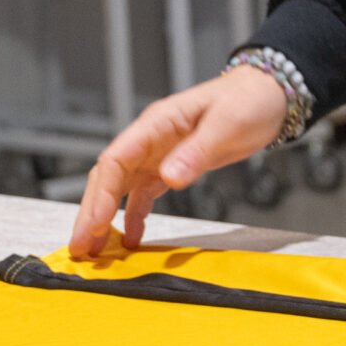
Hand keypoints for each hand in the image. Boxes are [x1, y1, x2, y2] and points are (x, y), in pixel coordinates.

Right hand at [69, 66, 287, 254]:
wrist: (266, 95)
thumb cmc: (247, 100)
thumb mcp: (225, 125)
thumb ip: (196, 152)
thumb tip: (169, 177)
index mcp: (156, 124)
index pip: (115, 160)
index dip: (102, 195)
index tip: (95, 224)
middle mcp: (149, 140)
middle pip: (108, 178)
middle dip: (91, 213)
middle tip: (79, 246)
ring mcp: (157, 155)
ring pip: (119, 189)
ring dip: (105, 218)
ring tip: (94, 249)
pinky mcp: (170, 167)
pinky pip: (143, 195)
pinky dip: (134, 217)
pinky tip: (130, 240)